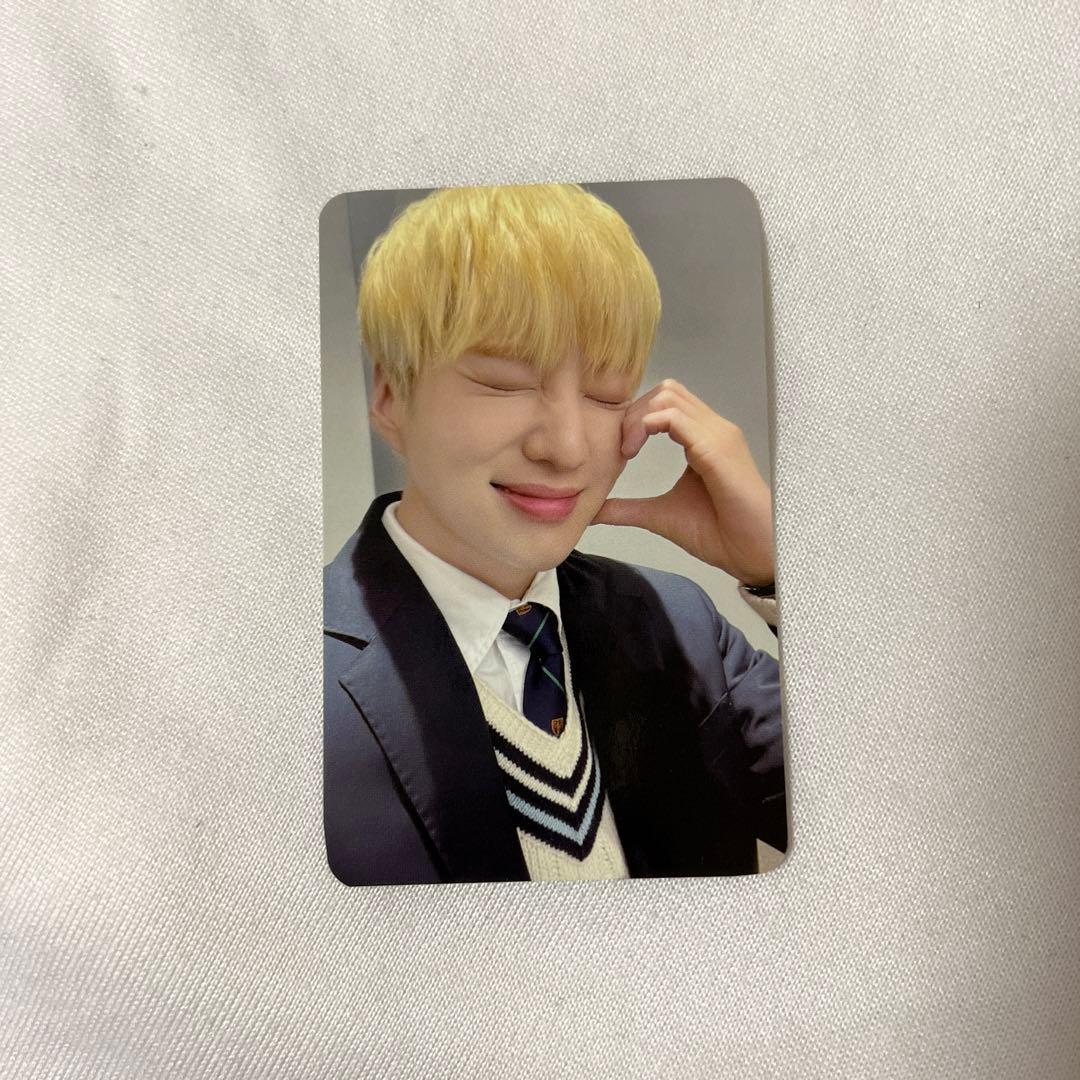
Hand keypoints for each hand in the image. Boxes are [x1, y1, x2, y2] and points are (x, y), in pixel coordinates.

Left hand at [591, 378, 774, 585]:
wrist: (750, 554)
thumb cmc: (719, 533)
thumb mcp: (659, 516)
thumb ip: (627, 508)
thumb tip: (594, 510)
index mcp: (702, 438)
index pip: (665, 403)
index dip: (636, 418)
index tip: (619, 451)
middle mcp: (712, 429)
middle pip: (665, 391)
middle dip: (634, 412)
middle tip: (620, 448)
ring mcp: (717, 434)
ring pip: (667, 396)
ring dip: (637, 417)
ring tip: (626, 450)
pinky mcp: (716, 447)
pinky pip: (675, 417)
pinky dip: (647, 425)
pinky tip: (634, 451)